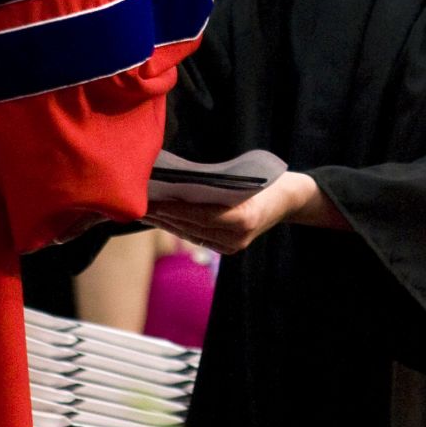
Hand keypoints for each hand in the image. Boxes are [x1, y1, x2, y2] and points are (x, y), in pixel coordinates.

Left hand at [143, 171, 343, 255]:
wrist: (287, 199)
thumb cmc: (263, 179)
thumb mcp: (240, 177)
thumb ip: (213, 184)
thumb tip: (175, 181)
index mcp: (243, 217)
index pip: (198, 214)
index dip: (172, 208)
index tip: (150, 200)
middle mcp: (237, 237)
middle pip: (190, 226)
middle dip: (163, 214)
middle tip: (138, 203)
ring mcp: (233, 246)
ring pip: (190, 234)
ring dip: (166, 222)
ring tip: (144, 209)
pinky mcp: (229, 249)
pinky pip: (197, 237)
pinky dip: (178, 226)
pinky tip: (162, 217)